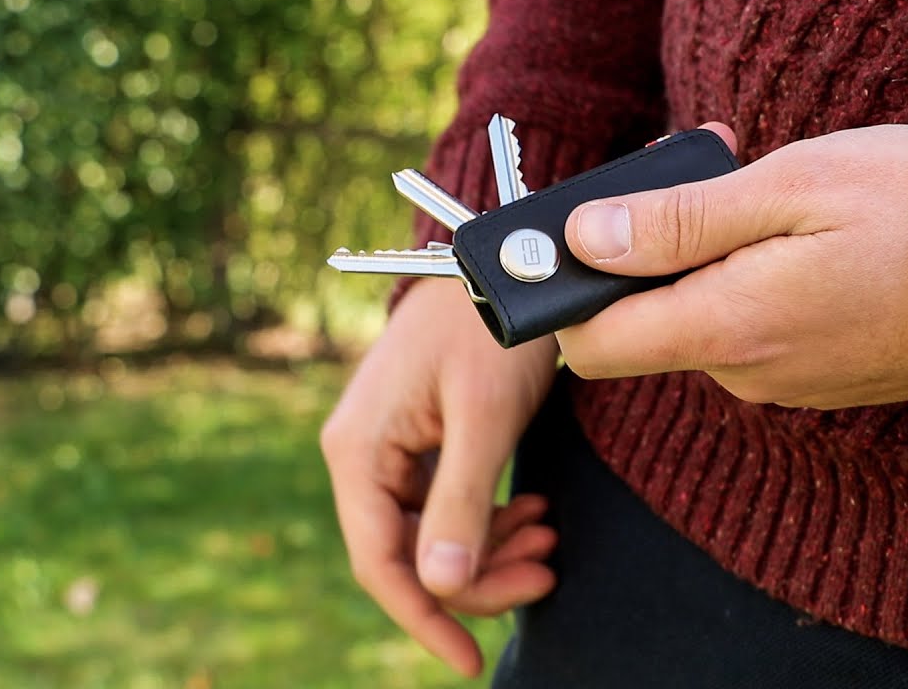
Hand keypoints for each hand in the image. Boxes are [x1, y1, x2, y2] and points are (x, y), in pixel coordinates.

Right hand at [321, 278, 559, 675]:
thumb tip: (437, 586)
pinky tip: (534, 514)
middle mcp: (362, 453)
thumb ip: (458, 503)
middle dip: (477, 576)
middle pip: (409, 552)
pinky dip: (491, 516)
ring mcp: (390, 446)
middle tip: (546, 574)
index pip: (379, 562)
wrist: (503, 258)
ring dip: (490, 548)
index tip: (471, 660)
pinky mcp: (420, 438)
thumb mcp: (482, 419)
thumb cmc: (491, 327)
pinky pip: (446, 502)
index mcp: (358, 451)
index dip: (424, 618)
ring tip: (549, 542)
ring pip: (432, 531)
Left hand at [556, 123, 907, 408]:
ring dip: (706, 257)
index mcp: (728, 329)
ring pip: (700, 319)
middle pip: (645, 324)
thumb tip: (586, 240)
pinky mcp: (813, 376)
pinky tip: (791, 234)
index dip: (570, 294)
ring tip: (760, 193)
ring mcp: (783, 382)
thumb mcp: (784, 189)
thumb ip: (676, 221)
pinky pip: (748, 329)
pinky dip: (747, 281)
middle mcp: (746, 373)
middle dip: (651, 251)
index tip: (578, 238)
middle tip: (695, 175)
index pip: (594, 346)